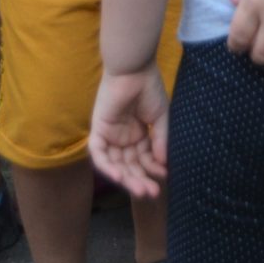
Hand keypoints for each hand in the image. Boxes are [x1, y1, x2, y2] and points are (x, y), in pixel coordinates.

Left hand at [88, 67, 170, 197]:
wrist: (134, 69)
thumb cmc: (149, 88)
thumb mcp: (160, 117)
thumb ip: (160, 140)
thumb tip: (163, 164)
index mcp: (138, 134)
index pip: (144, 159)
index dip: (153, 169)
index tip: (165, 176)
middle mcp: (123, 137)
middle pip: (129, 166)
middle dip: (140, 180)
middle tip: (152, 193)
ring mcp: (110, 135)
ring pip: (116, 165)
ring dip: (127, 178)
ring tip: (141, 190)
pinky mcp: (99, 130)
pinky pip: (99, 154)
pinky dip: (107, 166)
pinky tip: (120, 176)